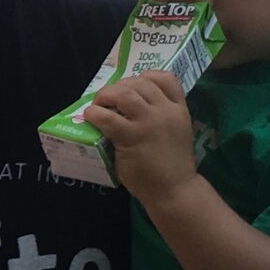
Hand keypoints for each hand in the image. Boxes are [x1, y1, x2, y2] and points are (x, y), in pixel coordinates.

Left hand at [83, 70, 199, 205]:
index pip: (165, 77)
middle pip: (140, 82)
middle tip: (109, 99)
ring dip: (106, 95)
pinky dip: (94, 113)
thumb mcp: (176, 133)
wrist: (175, 191)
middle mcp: (165, 112)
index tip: (133, 87)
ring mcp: (149, 123)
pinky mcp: (131, 138)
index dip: (145, 77)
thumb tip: (128, 108)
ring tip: (98, 105)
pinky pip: (108, 117)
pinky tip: (91, 118)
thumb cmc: (172, 167)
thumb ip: (160, 118)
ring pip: (124, 93)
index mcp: (179, 110)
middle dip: (120, 86)